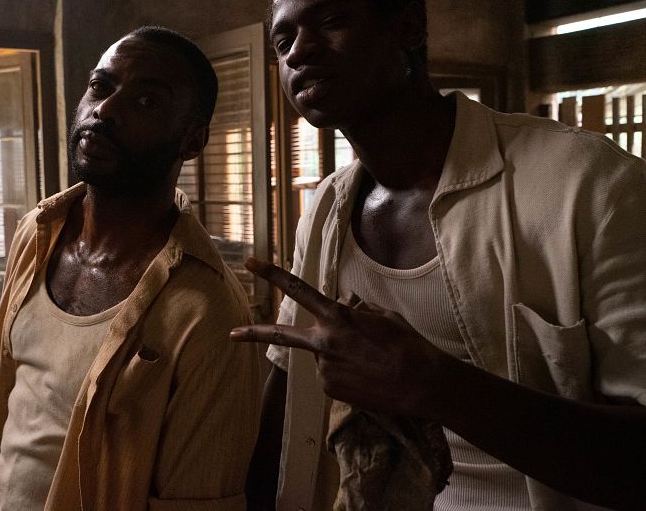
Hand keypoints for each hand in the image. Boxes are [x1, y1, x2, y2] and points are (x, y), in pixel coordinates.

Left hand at [230, 257, 450, 416]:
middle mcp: (324, 342)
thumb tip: (346, 310)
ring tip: (368, 365)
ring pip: (322, 357)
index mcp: (337, 316)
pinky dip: (344, 375)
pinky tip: (366, 378)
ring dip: (337, 358)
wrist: (423, 384)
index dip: (272, 275)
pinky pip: (330, 376)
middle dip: (254, 333)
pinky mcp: (329, 389)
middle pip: (282, 335)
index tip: (250, 264)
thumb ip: (356, 312)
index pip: (298, 290)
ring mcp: (324, 368)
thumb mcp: (383, 317)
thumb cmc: (408, 345)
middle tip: (231, 334)